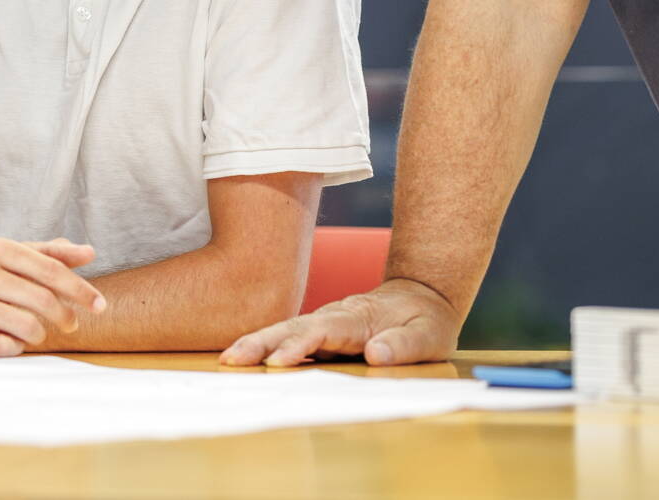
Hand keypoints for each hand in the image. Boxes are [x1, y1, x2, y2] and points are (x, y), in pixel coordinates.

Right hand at [0, 237, 103, 356]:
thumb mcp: (12, 258)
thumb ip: (50, 254)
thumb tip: (88, 252)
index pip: (50, 270)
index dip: (80, 290)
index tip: (100, 305)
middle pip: (42, 299)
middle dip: (64, 316)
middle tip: (70, 324)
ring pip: (26, 326)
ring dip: (38, 334)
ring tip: (35, 332)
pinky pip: (4, 346)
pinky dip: (16, 347)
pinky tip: (11, 341)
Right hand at [221, 276, 462, 367]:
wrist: (422, 295)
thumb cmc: (426, 319)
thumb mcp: (429, 335)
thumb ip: (404, 345)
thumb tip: (375, 354)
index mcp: (358, 319)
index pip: (323, 331)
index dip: (299, 345)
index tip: (277, 362)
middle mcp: (335, 317)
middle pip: (292, 327)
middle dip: (261, 342)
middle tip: (232, 359)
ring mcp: (326, 322)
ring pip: (286, 329)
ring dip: (257, 343)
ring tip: (229, 359)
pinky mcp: (323, 332)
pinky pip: (291, 336)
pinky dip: (267, 344)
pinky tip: (247, 356)